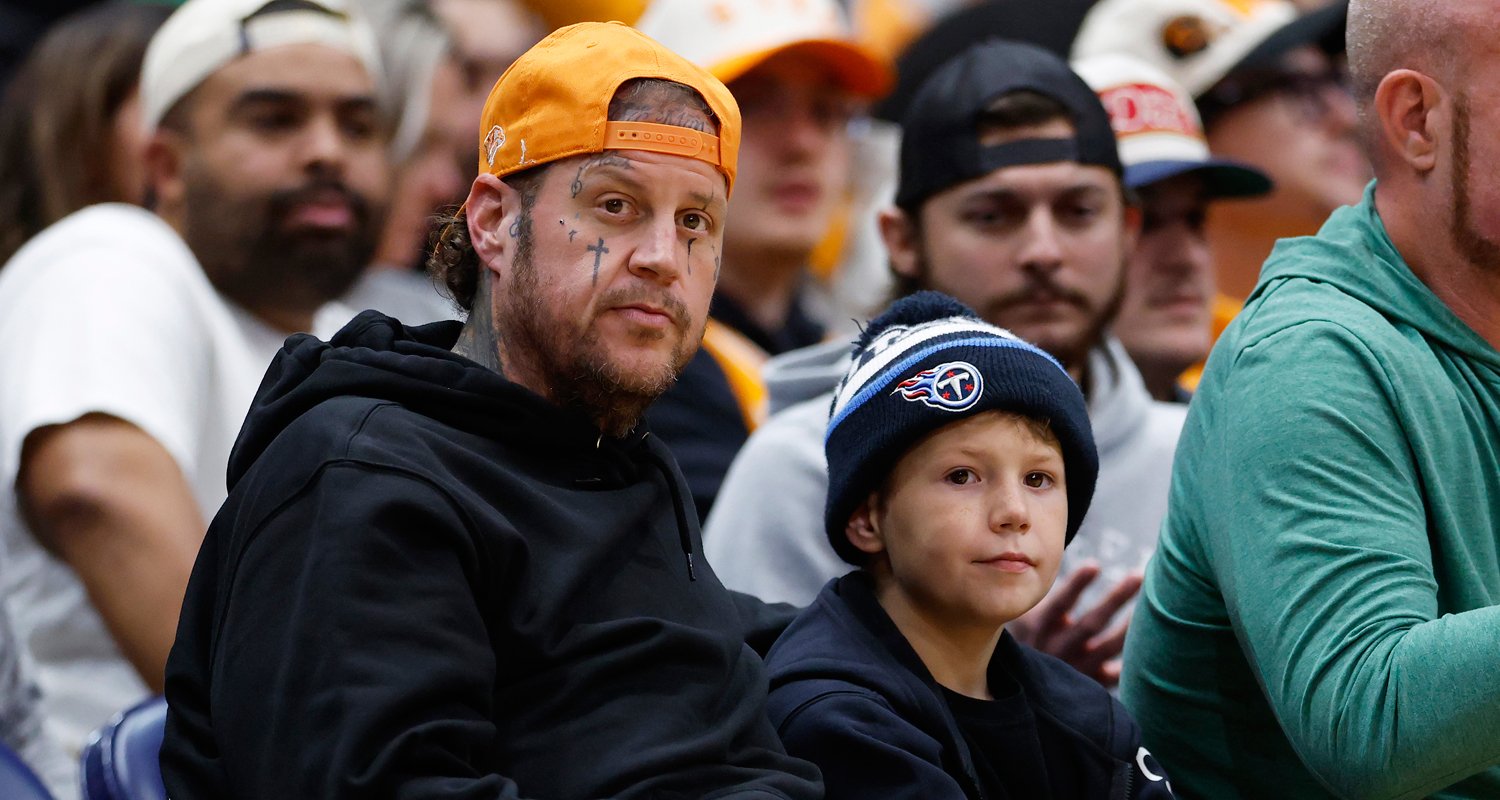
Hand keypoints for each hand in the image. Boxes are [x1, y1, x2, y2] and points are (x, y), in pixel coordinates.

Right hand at [1007, 564, 1141, 686]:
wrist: (1020, 691)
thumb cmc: (1029, 641)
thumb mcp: (1024, 620)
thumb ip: (1046, 600)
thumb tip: (1075, 566)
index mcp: (1041, 629)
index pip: (1059, 604)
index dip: (1076, 585)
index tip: (1094, 565)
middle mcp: (1059, 649)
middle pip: (1092, 623)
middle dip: (1116, 598)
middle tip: (1139, 575)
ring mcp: (1076, 668)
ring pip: (1109, 646)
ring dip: (1132, 624)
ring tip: (1155, 606)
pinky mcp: (1089, 684)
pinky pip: (1116, 675)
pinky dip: (1133, 663)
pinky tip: (1153, 647)